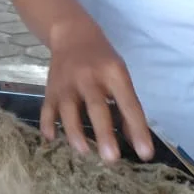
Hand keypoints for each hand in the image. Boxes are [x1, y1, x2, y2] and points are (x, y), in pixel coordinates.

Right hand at [43, 16, 151, 162]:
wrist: (72, 35)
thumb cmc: (102, 60)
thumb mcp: (120, 75)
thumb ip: (126, 106)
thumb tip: (134, 140)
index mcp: (113, 73)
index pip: (129, 104)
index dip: (138, 130)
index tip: (145, 154)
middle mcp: (89, 78)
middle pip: (96, 108)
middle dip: (104, 134)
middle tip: (112, 159)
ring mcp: (67, 84)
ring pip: (69, 111)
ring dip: (75, 134)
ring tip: (85, 153)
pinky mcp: (50, 89)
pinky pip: (47, 110)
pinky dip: (48, 125)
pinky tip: (52, 139)